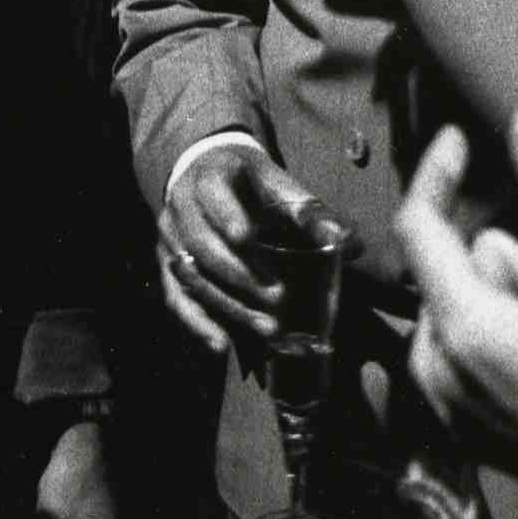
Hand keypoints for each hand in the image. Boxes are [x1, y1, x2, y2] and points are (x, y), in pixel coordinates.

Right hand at [156, 144, 328, 354]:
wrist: (201, 173)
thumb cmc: (247, 181)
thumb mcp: (275, 183)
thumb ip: (309, 211)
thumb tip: (352, 244)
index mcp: (209, 177)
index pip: (214, 197)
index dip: (230, 218)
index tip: (249, 239)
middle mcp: (180, 207)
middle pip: (203, 244)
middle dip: (241, 274)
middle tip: (278, 298)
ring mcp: (169, 238)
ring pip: (192, 276)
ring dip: (229, 305)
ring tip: (267, 328)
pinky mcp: (165, 264)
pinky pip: (175, 297)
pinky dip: (198, 323)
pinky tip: (222, 345)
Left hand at [394, 114, 517, 518]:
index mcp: (469, 334)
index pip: (419, 229)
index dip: (438, 174)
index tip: (464, 138)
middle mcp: (441, 376)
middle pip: (456, 272)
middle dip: (517, 261)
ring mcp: (452, 414)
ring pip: (468, 313)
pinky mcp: (472, 437)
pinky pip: (472, 356)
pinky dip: (514, 339)